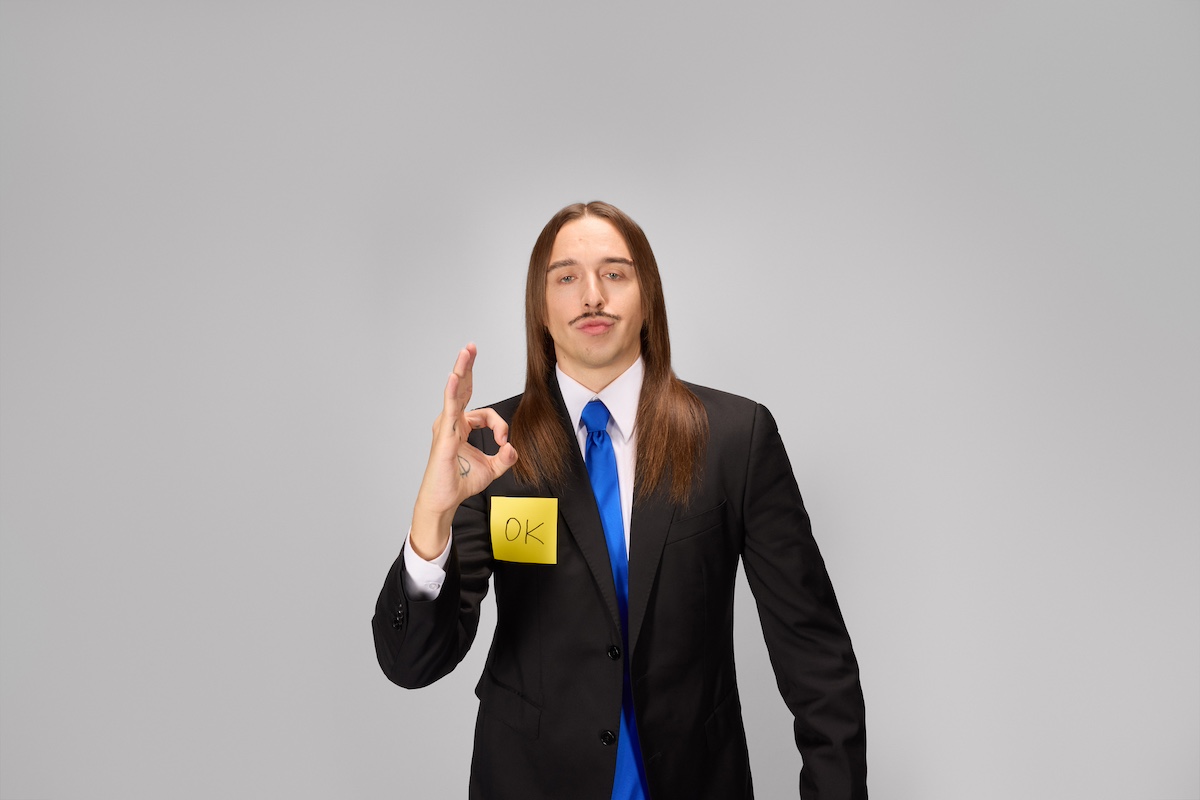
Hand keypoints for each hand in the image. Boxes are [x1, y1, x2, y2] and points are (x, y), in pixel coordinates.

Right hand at [410, 344, 517, 557]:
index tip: (505, 442)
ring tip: (466, 351)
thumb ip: (505, 458)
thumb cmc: (460, 482)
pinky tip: (456, 377)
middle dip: (467, 366)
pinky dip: (453, 392)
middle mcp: (451, 422)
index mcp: (461, 427)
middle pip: (461, 388)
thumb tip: (513, 449)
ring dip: (462, 370)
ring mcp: (446, 426)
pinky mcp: (445, 434)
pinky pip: (450, 409)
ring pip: (455, 392)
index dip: (500, 425)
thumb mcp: (491, 469)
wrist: (445, 501)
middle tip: (471, 347)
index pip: (485, 414)